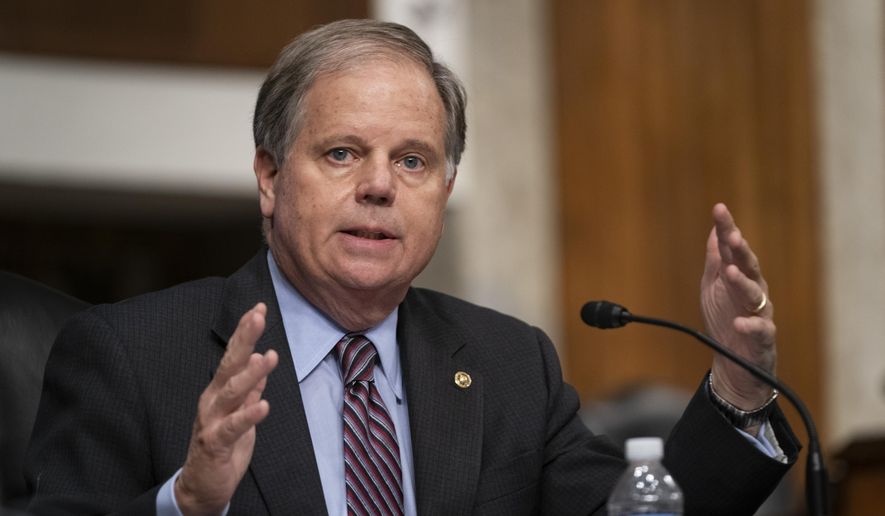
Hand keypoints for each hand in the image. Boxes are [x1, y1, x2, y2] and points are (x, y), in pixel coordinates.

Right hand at [175, 303, 278, 514]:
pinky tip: (264, 405)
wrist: (201, 486)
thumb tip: (261, 359)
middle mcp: (213, 401)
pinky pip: (233, 427)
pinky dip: (248, 416)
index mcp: (219, 391)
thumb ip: (250, 388)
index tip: (258, 309)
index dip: (245, 333)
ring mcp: (211, 421)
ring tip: (268, 357)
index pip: (234, 356)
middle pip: (229, 365)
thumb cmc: (222, 447)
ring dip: (250, 374)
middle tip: (257, 317)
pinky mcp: (215, 443)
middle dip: (244, 340)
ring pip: (231, 393)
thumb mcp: (241, 412)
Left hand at [701, 203, 775, 411]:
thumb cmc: (725, 319)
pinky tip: (740, 323)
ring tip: (730, 272)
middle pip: (749, 266)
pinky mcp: (763, 338)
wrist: (734, 363)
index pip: (733, 248)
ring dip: (743, 282)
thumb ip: (716, 260)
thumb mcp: (714, 287)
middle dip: (741, 250)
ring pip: (755, 294)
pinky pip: (760, 330)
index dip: (727, 228)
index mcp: (739, 276)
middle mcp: (753, 290)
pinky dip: (750, 326)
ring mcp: (760, 313)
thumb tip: (714, 230)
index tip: (719, 208)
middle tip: (733, 235)